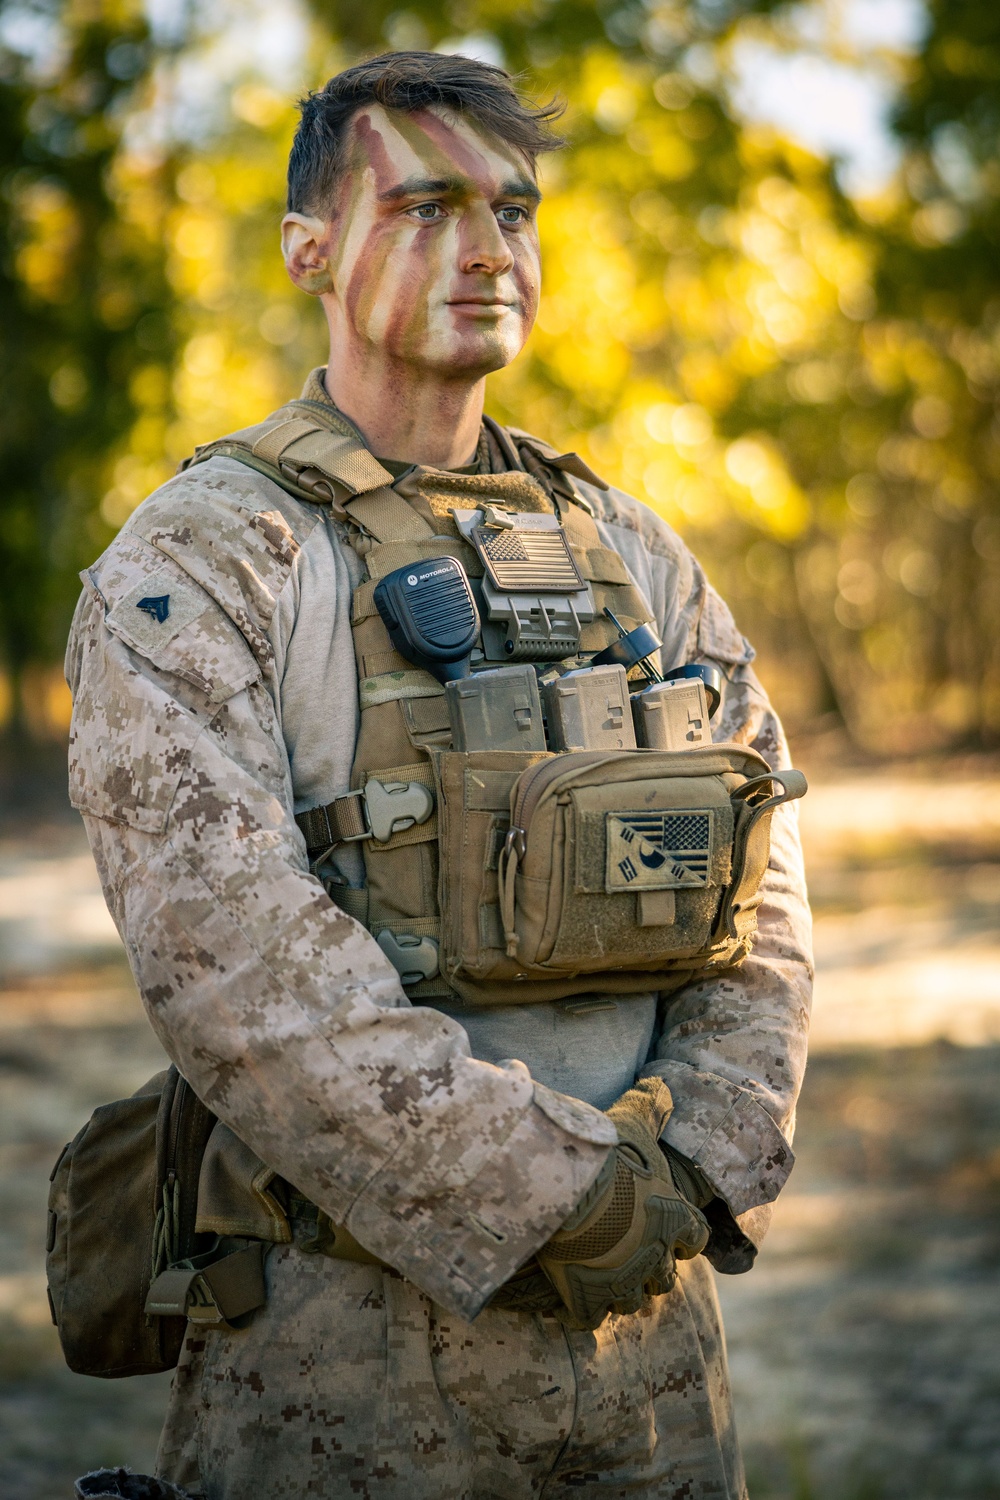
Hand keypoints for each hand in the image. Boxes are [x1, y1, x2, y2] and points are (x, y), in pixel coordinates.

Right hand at [537, 1078, 708, 1330]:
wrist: (565, 1190)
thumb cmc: (606, 1154)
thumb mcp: (633, 1119)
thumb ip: (652, 1104)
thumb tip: (661, 1083)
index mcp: (674, 1219)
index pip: (694, 1237)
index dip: (683, 1233)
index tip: (669, 1228)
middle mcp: (655, 1258)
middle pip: (665, 1279)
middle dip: (652, 1269)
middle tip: (632, 1255)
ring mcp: (621, 1284)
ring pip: (632, 1303)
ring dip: (621, 1292)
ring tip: (604, 1279)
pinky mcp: (586, 1301)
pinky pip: (590, 1320)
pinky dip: (582, 1312)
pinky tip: (571, 1299)